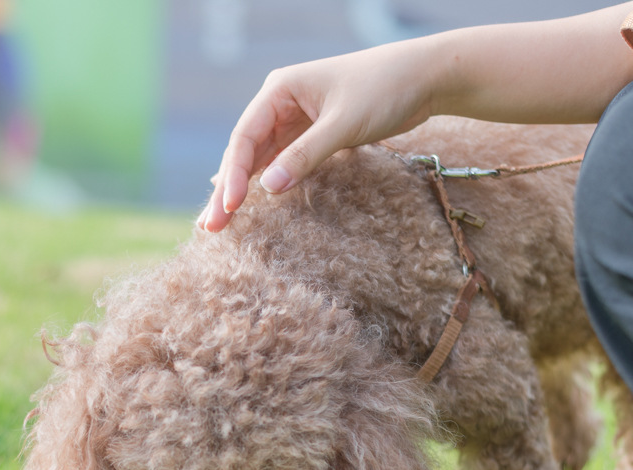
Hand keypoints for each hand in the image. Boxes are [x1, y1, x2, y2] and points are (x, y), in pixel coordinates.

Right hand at [198, 42, 432, 231]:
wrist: (423, 78)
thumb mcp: (343, 124)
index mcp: (280, 89)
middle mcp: (280, 103)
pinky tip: (245, 200)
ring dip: (241, 190)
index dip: (234, 174)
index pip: (244, 137)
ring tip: (219, 223)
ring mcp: (294, 119)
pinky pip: (278, 161)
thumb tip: (268, 189)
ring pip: (258, 160)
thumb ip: (306, 155)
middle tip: (209, 227)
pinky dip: (262, 182)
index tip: (230, 207)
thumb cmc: (384, 89)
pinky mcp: (310, 134)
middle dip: (227, 190)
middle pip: (244, 152)